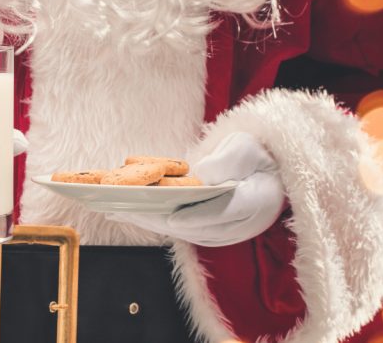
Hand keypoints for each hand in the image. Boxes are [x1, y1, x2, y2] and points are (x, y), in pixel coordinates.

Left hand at [107, 132, 284, 246]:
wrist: (266, 174)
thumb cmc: (257, 156)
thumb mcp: (246, 149)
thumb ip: (226, 162)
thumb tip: (200, 176)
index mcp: (253, 204)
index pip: (221, 214)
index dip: (195, 217)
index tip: (172, 218)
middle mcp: (235, 226)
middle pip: (192, 227)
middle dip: (155, 219)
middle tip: (125, 210)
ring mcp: (219, 232)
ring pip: (178, 230)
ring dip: (146, 221)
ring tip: (115, 210)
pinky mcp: (204, 231)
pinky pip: (174, 228)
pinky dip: (150, 220)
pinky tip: (124, 212)